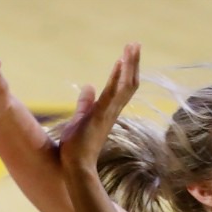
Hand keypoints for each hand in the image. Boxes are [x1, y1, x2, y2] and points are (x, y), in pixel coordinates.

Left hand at [57, 43, 139, 174]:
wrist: (76, 168)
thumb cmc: (77, 148)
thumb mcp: (80, 119)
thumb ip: (85, 103)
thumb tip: (88, 86)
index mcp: (108, 112)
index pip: (122, 88)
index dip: (127, 71)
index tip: (127, 54)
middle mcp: (112, 112)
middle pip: (129, 84)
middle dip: (133, 63)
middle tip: (135, 44)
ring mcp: (108, 114)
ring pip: (126, 86)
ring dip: (130, 65)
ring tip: (132, 46)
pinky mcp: (101, 116)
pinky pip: (113, 94)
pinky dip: (118, 78)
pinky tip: (120, 63)